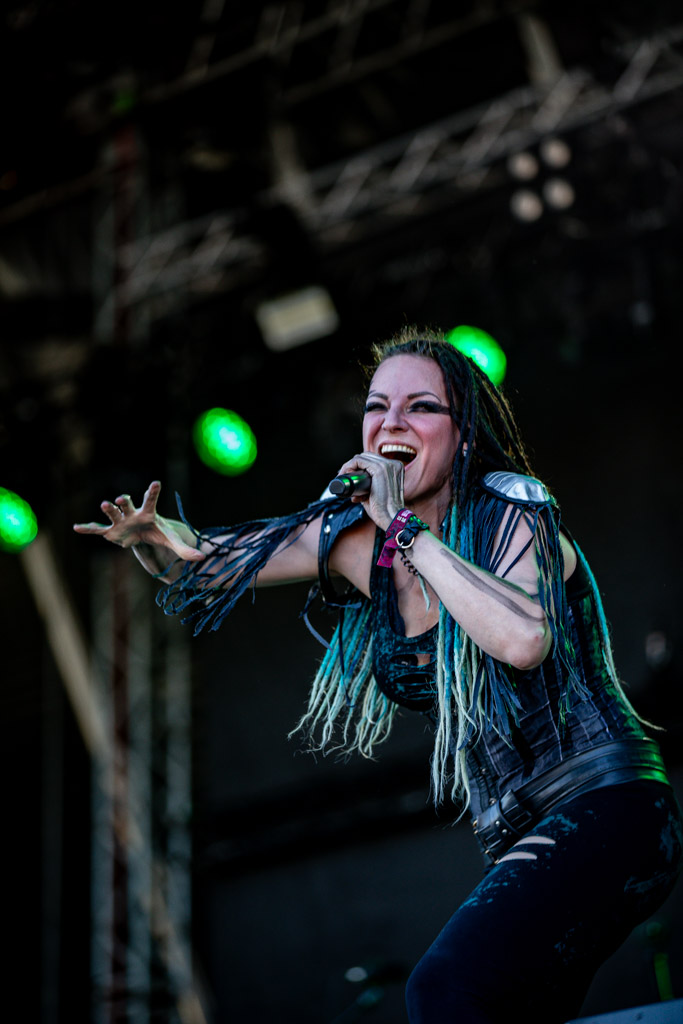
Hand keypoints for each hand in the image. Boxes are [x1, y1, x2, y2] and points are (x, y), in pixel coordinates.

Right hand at [73, 481, 203, 561]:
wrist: (144, 535)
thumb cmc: (158, 533)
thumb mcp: (172, 541)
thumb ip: (185, 550)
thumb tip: (202, 559)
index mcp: (148, 513)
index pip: (151, 500)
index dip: (153, 492)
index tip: (156, 483)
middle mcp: (132, 513)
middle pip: (128, 505)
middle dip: (124, 502)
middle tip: (121, 499)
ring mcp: (120, 521)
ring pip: (113, 514)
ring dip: (108, 510)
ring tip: (104, 504)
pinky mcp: (111, 532)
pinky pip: (97, 530)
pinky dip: (88, 529)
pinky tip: (76, 528)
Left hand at [335, 452, 403, 529]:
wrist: (392, 518)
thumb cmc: (385, 511)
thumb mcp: (378, 496)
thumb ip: (369, 492)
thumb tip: (355, 495)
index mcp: (396, 468)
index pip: (373, 460)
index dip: (358, 466)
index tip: (348, 475)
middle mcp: (394, 464)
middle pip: (367, 457)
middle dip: (352, 465)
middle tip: (343, 476)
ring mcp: (387, 465)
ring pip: (361, 457)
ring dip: (348, 466)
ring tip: (342, 476)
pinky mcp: (379, 469)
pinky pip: (359, 461)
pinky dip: (348, 465)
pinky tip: (344, 474)